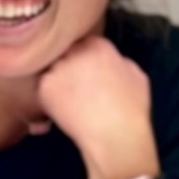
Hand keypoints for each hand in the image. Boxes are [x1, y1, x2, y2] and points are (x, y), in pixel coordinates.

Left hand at [36, 37, 156, 178]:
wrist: (114, 135)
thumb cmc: (130, 110)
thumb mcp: (135, 74)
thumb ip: (118, 60)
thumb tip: (110, 61)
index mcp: (99, 45)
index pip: (82, 43)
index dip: (82, 59)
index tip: (84, 71)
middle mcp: (77, 51)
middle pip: (64, 54)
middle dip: (68, 66)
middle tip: (75, 87)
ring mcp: (59, 68)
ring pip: (51, 69)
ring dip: (57, 81)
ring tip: (71, 100)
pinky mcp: (45, 86)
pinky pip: (42, 87)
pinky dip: (49, 97)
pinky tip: (64, 109)